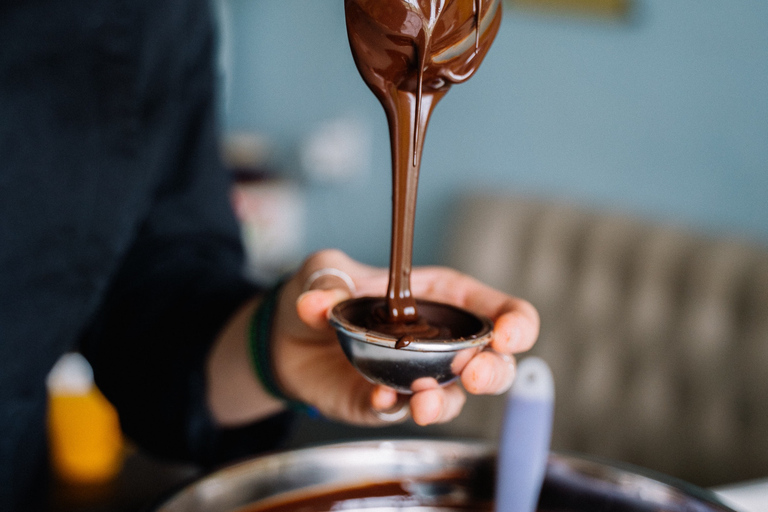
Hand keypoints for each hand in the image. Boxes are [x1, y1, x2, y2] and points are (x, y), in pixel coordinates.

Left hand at [271, 249, 538, 425]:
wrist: (287, 335)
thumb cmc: (325, 290)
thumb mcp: (326, 270)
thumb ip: (328, 279)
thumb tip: (318, 301)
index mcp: (443, 299)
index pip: (498, 311)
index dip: (516, 322)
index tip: (510, 334)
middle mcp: (441, 343)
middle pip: (493, 364)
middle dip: (493, 373)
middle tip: (475, 374)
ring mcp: (417, 377)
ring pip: (452, 399)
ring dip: (444, 403)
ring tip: (424, 403)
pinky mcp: (386, 403)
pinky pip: (400, 412)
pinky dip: (394, 408)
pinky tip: (382, 399)